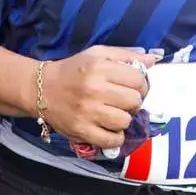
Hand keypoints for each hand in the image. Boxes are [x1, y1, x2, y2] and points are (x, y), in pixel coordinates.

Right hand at [39, 46, 158, 150]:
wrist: (42, 90)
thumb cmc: (73, 70)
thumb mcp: (97, 54)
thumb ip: (125, 55)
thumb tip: (153, 60)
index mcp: (99, 67)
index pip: (138, 80)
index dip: (141, 84)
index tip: (133, 87)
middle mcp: (94, 89)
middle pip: (134, 101)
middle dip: (133, 102)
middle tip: (122, 100)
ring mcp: (88, 112)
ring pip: (125, 121)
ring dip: (123, 119)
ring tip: (113, 113)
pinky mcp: (82, 131)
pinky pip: (113, 140)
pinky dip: (115, 137)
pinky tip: (109, 128)